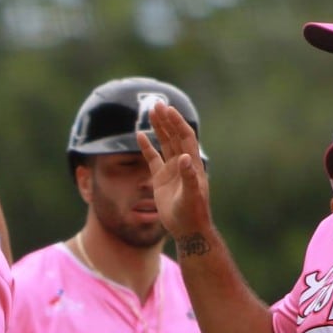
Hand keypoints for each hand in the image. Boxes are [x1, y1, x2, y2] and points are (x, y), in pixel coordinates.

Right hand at [138, 102, 212, 243]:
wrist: (188, 228)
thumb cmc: (193, 213)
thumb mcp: (192, 195)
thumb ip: (189, 176)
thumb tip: (185, 158)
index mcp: (193, 163)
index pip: (185, 137)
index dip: (178, 123)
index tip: (169, 110)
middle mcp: (183, 163)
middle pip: (174, 136)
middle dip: (167, 120)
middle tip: (157, 104)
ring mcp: (172, 170)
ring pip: (164, 143)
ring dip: (159, 128)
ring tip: (151, 112)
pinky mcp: (161, 178)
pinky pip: (153, 158)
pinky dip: (146, 147)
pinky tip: (139, 135)